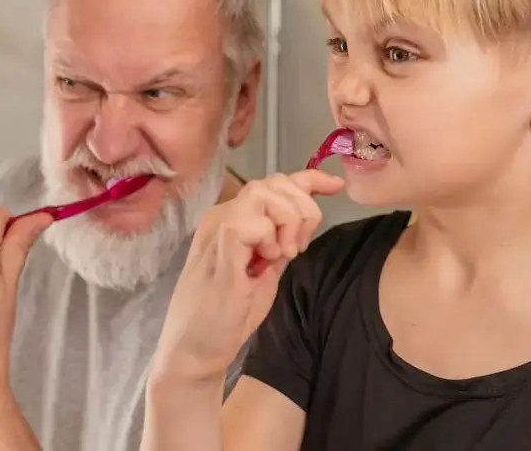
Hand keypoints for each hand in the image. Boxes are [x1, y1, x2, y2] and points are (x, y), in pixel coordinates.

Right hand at [152, 170, 344, 382]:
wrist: (194, 349)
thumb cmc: (226, 316)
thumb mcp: (265, 271)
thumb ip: (281, 242)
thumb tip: (305, 219)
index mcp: (233, 219)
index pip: (276, 183)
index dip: (310, 180)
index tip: (336, 186)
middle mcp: (223, 215)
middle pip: (275, 183)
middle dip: (303, 210)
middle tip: (297, 249)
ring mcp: (218, 227)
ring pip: (266, 194)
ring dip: (288, 223)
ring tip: (281, 257)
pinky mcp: (219, 245)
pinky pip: (255, 221)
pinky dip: (269, 239)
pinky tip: (265, 263)